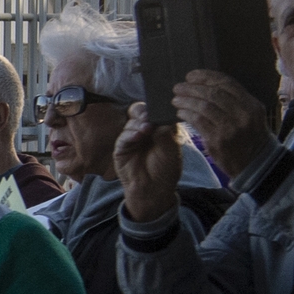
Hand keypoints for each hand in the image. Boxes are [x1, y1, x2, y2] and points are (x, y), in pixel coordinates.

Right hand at [115, 102, 186, 223]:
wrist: (154, 189)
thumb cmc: (166, 169)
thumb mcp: (172, 147)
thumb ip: (165, 130)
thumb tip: (158, 114)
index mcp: (159, 127)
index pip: (156, 110)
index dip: (157, 106)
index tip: (161, 104)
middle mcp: (145, 130)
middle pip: (140, 111)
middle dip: (144, 111)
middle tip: (149, 114)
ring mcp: (132, 138)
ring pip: (131, 122)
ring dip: (138, 123)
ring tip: (147, 129)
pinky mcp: (121, 148)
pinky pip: (123, 136)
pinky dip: (130, 134)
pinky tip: (138, 136)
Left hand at [171, 68, 272, 178]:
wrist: (256, 165)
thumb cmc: (250, 139)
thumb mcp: (251, 117)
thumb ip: (235, 102)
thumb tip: (209, 87)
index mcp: (252, 105)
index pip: (227, 83)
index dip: (206, 77)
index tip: (191, 75)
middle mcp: (243, 114)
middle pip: (213, 93)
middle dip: (192, 88)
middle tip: (178, 87)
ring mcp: (231, 127)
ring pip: (204, 106)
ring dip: (186, 100)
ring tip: (175, 99)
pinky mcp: (218, 140)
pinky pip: (198, 121)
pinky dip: (186, 114)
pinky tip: (180, 113)